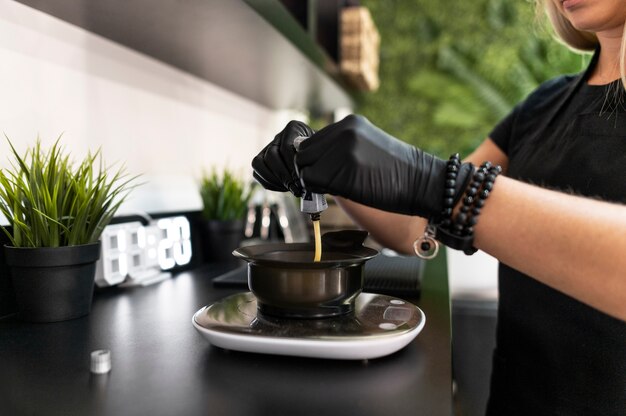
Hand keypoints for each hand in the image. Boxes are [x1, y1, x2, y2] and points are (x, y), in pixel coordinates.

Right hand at [252, 120, 313, 196]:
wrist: (316, 156)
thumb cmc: (320, 154)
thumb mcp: (322, 151)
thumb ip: (314, 157)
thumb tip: (305, 174)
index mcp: (293, 128)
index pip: (286, 147)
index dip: (292, 166)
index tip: (302, 179)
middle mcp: (278, 136)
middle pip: (271, 155)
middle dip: (283, 175)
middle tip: (296, 188)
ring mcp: (267, 148)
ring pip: (259, 163)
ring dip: (274, 180)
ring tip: (290, 189)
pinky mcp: (262, 161)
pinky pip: (257, 173)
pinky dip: (270, 183)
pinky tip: (285, 188)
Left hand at [253, 115, 471, 217]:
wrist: (423, 182)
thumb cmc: (397, 172)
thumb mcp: (366, 147)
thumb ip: (339, 149)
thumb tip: (310, 163)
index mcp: (349, 123)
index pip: (312, 141)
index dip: (313, 160)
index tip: (320, 174)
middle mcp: (343, 132)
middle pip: (305, 153)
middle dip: (309, 170)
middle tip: (321, 185)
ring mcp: (342, 151)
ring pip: (306, 169)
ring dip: (313, 182)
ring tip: (333, 189)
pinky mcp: (343, 173)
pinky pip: (314, 183)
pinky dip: (319, 191)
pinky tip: (338, 193)